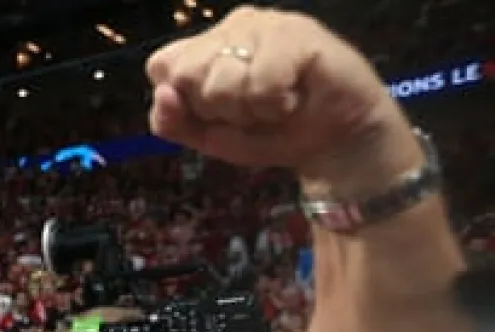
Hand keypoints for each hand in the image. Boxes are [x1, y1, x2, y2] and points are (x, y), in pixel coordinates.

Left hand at [145, 7, 415, 187]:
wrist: (333, 143)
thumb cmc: (270, 134)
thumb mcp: (209, 137)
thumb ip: (172, 121)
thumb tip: (161, 93)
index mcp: (204, 46)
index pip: (162, 66)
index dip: (184, 101)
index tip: (217, 112)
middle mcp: (230, 28)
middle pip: (185, 74)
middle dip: (217, 109)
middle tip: (250, 109)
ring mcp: (263, 25)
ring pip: (221, 81)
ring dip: (249, 110)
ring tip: (274, 104)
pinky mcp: (296, 32)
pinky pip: (262, 82)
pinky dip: (275, 105)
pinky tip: (293, 99)